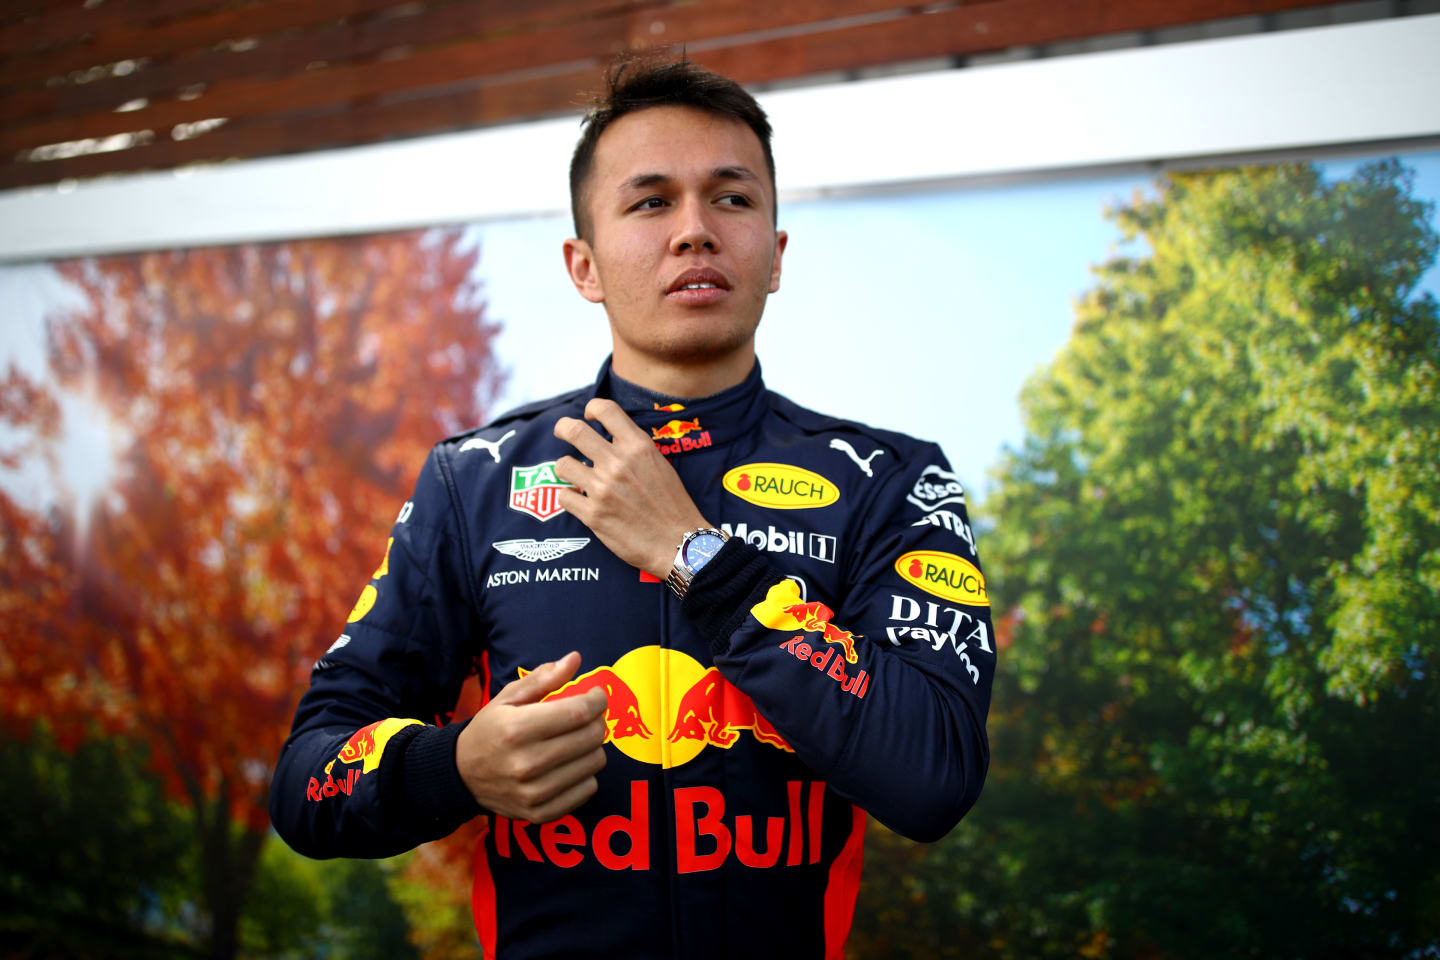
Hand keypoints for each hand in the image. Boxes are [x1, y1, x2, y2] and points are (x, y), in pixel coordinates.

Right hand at [455, 651, 607, 821]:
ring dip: (592, 747)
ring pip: (594, 763)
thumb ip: (543, 678)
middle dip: (597, 720)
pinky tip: (568, 765)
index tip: (596, 694)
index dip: (597, 699)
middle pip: (591, 737)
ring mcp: (534, 793)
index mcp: (518, 729)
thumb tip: (576, 658)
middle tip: (586, 716)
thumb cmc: (490, 729)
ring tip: (575, 740)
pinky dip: (585, 774)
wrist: (461, 775)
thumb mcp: (508, 697)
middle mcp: (527, 763)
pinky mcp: (541, 813)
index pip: (579, 712)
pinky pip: (588, 789)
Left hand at [553, 398, 708, 577]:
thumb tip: (610, 438)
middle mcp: (618, 463)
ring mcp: (603, 489)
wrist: (678, 543)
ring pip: (563, 465)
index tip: (590, 416)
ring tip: (574, 474)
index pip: (605, 409)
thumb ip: (634, 449)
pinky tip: (579, 500)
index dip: (592, 408)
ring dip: (566, 468)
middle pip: (574, 430)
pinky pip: (564, 496)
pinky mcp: (593, 515)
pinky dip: (569, 497)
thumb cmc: (672, 505)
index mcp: (638, 446)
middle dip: (563, 428)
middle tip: (562, 431)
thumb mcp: (660, 464)